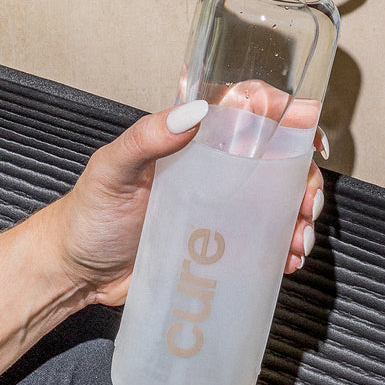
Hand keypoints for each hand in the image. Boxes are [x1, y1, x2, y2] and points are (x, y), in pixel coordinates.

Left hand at [41, 104, 327, 306]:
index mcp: (194, 141)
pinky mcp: (220, 247)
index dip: (288, 116)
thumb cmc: (87, 214)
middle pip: (277, 161)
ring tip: (298, 239)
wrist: (74, 273)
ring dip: (300, 217)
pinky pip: (263, 243)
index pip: (250, 113)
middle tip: (306, 203)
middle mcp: (214, 170)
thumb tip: (194, 112)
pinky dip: (284, 249)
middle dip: (304, 178)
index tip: (311, 133)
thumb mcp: (111, 170)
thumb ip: (146, 138)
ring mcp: (221, 209)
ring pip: (278, 203)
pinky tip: (288, 261)